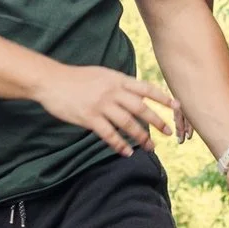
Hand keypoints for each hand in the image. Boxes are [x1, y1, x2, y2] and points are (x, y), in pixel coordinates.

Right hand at [35, 65, 174, 155]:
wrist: (51, 81)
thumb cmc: (76, 78)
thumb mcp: (101, 74)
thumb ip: (118, 84)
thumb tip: (136, 93)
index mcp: (116, 79)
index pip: (145, 88)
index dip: (162, 98)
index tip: (177, 106)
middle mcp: (112, 91)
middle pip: (141, 108)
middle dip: (157, 121)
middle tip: (168, 132)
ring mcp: (101, 105)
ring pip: (128, 123)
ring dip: (141, 137)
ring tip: (150, 146)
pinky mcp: (89, 118)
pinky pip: (109, 135)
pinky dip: (120, 145)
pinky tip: (126, 152)